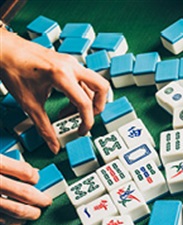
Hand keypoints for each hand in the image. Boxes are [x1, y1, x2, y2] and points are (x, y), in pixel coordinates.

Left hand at [0, 29, 109, 153]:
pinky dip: (80, 92)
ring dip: (88, 99)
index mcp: (62, 75)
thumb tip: (53, 145)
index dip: (86, 121)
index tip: (81, 131)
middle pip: (101, 87)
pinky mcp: (67, 62)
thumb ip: (44, 127)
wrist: (3, 49)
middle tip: (88, 118)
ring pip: (93, 82)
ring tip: (70, 112)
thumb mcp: (29, 103)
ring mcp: (70, 62)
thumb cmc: (12, 69)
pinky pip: (83, 78)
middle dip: (99, 106)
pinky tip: (65, 100)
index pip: (85, 103)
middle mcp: (71, 66)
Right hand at [0, 155, 50, 224]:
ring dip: (31, 213)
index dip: (35, 177)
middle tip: (46, 201)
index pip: (26, 172)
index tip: (36, 179)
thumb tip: (31, 173)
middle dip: (41, 199)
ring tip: (36, 213)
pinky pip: (2, 221)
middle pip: (25, 193)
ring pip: (16, 211)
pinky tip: (18, 221)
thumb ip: (8, 163)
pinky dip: (13, 223)